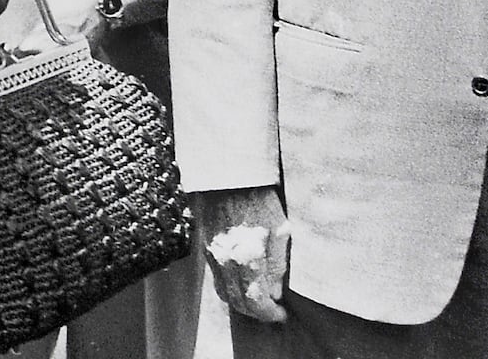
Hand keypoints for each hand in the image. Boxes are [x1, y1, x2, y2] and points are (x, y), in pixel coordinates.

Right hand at [198, 186, 289, 322]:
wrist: (230, 173)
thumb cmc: (260, 198)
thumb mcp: (280, 230)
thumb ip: (277, 265)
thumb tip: (275, 292)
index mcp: (247, 258)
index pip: (256, 302)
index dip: (270, 313)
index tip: (282, 314)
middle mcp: (226, 261)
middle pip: (237, 302)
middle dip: (256, 312)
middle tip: (271, 311)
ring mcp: (213, 253)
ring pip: (223, 292)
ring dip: (240, 302)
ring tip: (257, 299)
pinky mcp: (205, 244)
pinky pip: (215, 276)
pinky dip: (228, 286)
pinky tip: (240, 280)